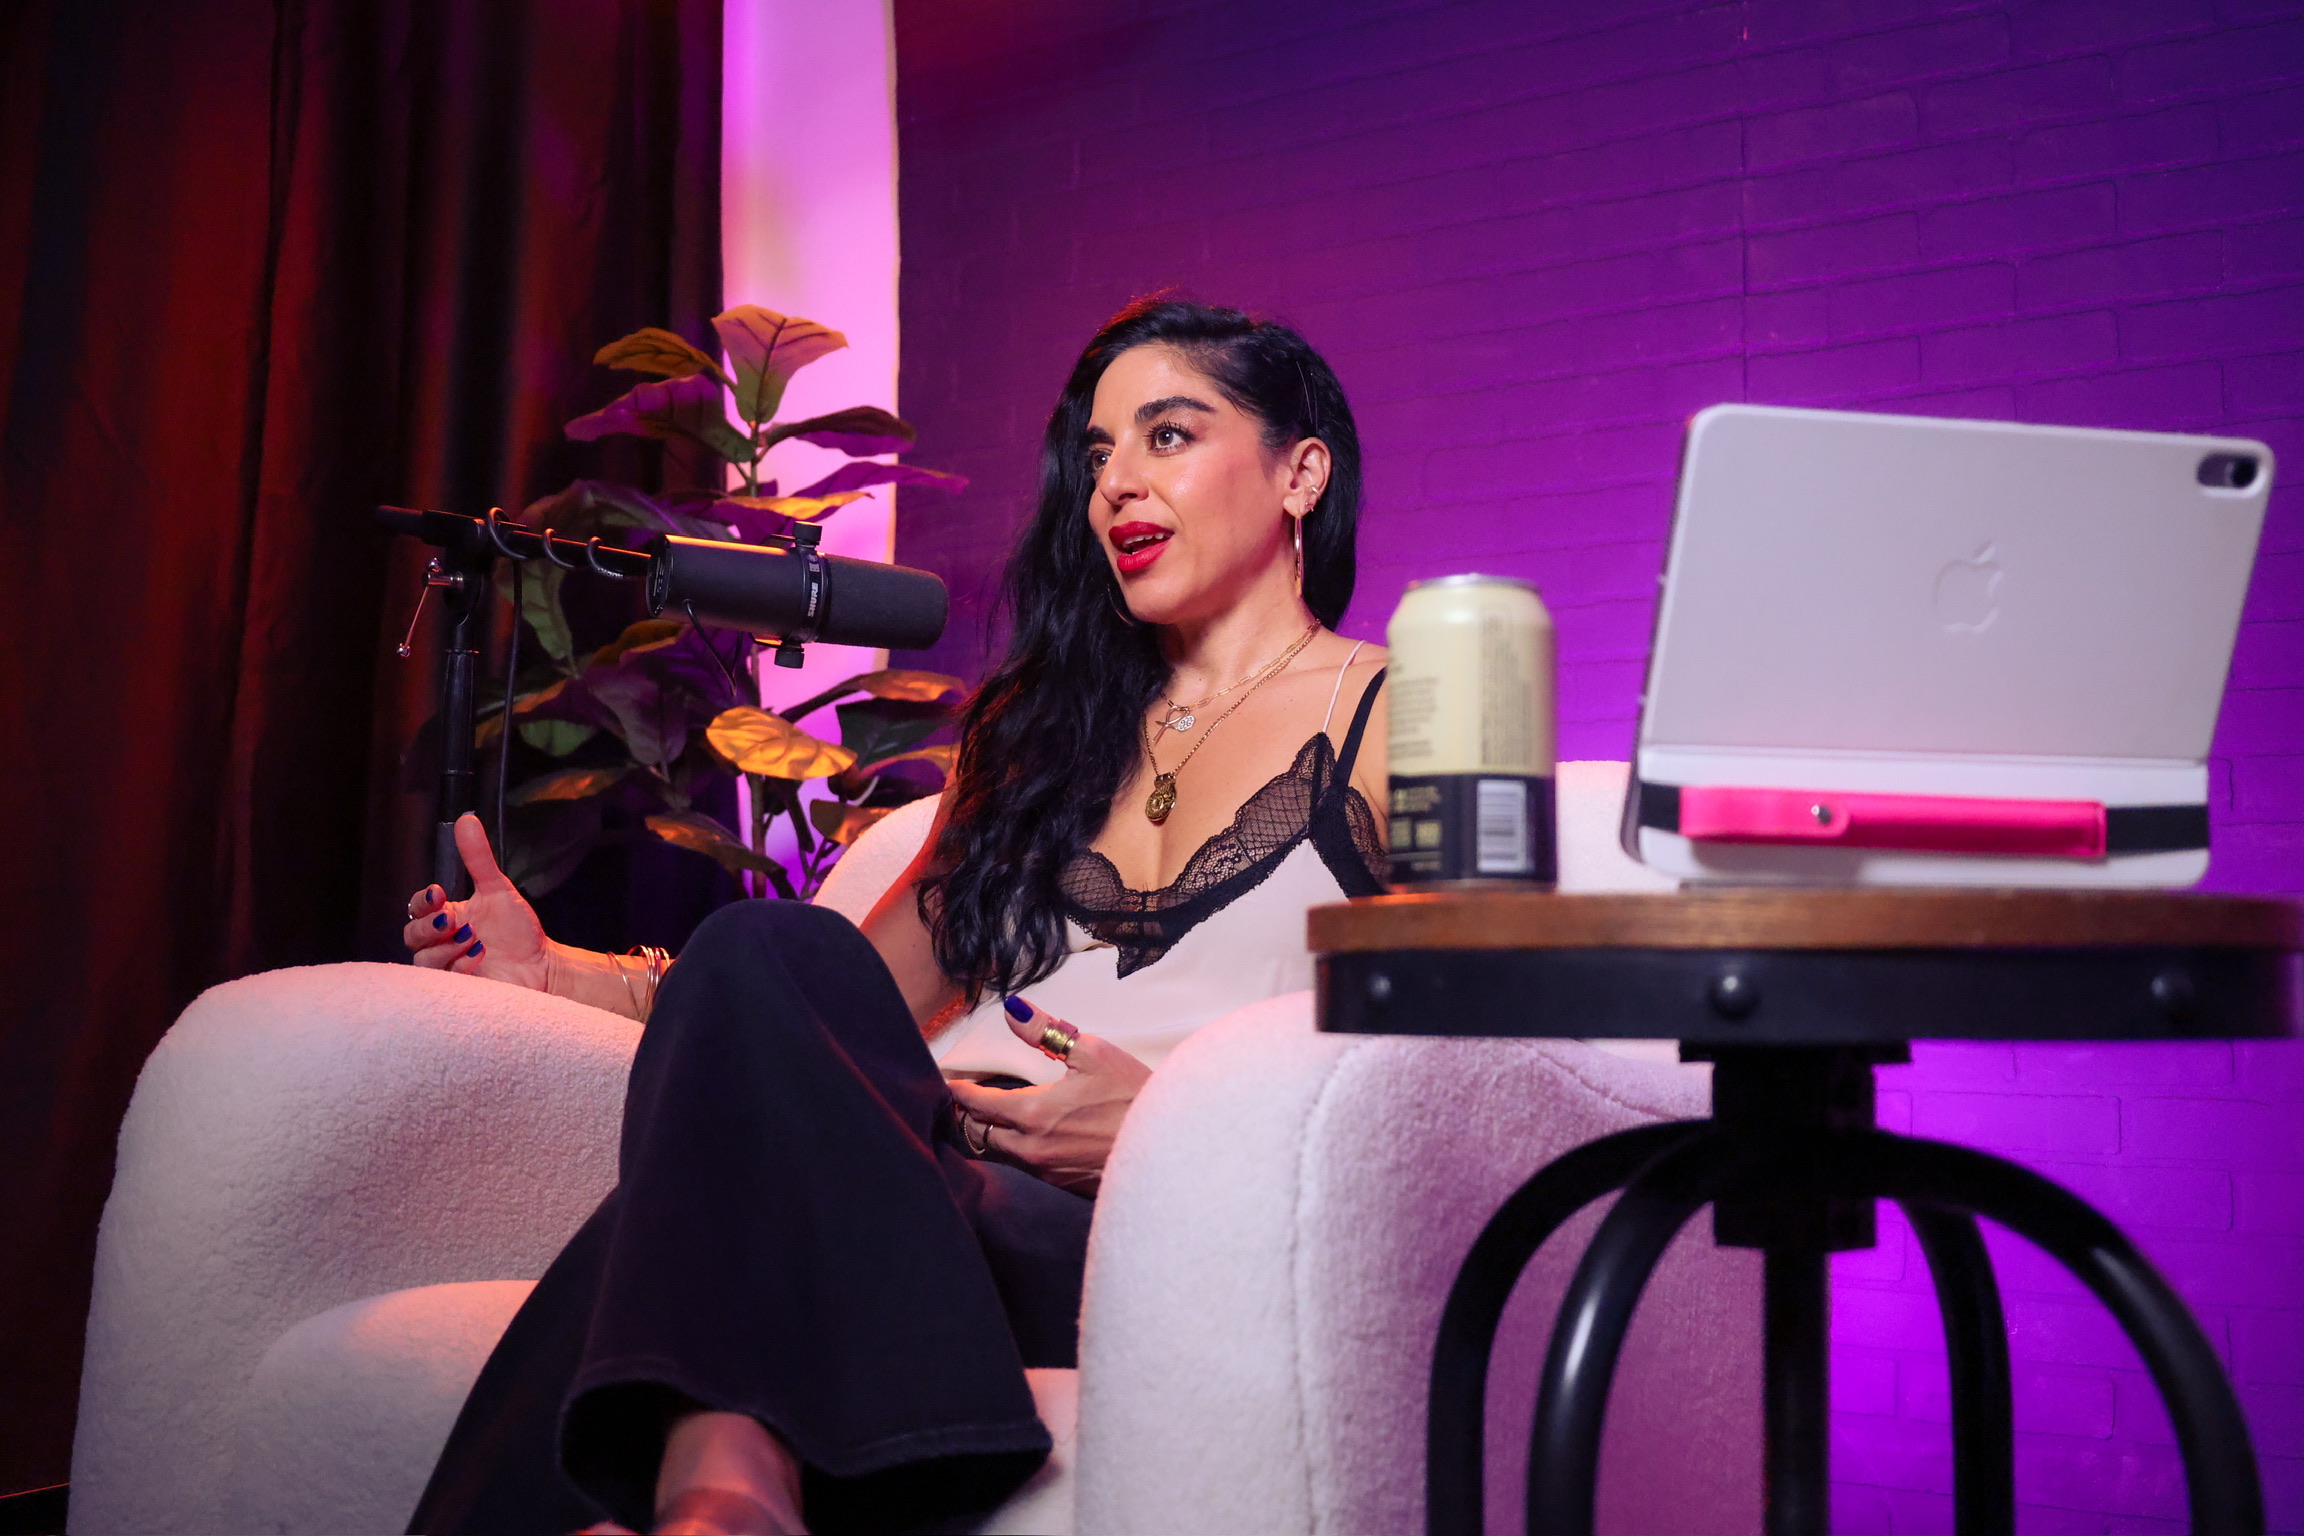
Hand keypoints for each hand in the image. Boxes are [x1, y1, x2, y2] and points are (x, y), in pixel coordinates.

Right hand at [402, 813, 553, 993]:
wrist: (542, 966)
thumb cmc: (518, 931)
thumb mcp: (498, 890)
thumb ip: (478, 859)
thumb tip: (466, 820)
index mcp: (446, 917)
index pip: (417, 907)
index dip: (422, 901)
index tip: (439, 893)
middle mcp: (441, 943)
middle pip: (411, 935)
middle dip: (429, 927)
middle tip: (453, 920)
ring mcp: (446, 968)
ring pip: (423, 960)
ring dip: (447, 948)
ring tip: (475, 940)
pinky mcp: (456, 990)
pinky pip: (442, 981)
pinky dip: (460, 967)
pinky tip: (480, 959)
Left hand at [947, 998, 1150, 1194]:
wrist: (1169, 1152)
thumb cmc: (1133, 1097)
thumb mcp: (1093, 1054)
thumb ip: (1046, 1033)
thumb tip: (1013, 1009)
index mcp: (1032, 1114)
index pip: (977, 1104)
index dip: (959, 1091)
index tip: (950, 1082)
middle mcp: (1030, 1149)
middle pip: (979, 1135)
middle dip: (968, 1116)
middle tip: (964, 1100)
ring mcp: (1046, 1171)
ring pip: (1000, 1153)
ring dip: (990, 1134)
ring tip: (990, 1115)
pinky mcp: (1062, 1185)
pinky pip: (1025, 1166)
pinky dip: (1015, 1149)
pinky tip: (1027, 1135)